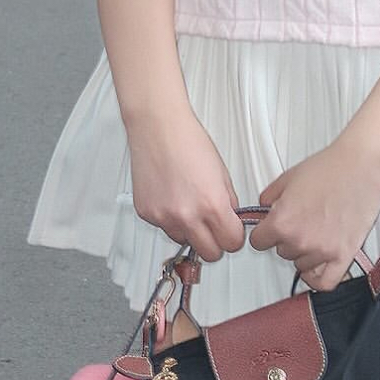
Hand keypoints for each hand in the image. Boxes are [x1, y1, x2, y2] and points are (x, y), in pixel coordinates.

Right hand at [128, 110, 245, 262]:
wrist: (158, 126)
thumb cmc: (188, 140)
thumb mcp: (221, 171)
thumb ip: (227, 201)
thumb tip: (231, 220)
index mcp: (212, 204)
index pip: (231, 244)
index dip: (233, 237)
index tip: (230, 230)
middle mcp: (187, 215)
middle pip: (209, 253)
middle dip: (214, 242)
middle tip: (213, 227)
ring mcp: (164, 217)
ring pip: (184, 242)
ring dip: (190, 231)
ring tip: (188, 205)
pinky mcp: (146, 214)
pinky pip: (164, 228)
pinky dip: (170, 219)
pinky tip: (172, 197)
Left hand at [248, 137, 379, 292]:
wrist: (360, 166)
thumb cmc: (330, 168)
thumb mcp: (288, 177)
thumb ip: (270, 196)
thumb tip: (264, 207)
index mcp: (283, 221)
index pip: (258, 242)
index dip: (263, 231)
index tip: (269, 228)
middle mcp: (300, 240)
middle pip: (281, 252)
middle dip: (287, 237)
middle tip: (299, 221)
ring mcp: (322, 251)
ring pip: (300, 264)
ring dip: (303, 252)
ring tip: (313, 232)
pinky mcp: (343, 256)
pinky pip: (325, 282)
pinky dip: (317, 277)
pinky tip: (317, 265)